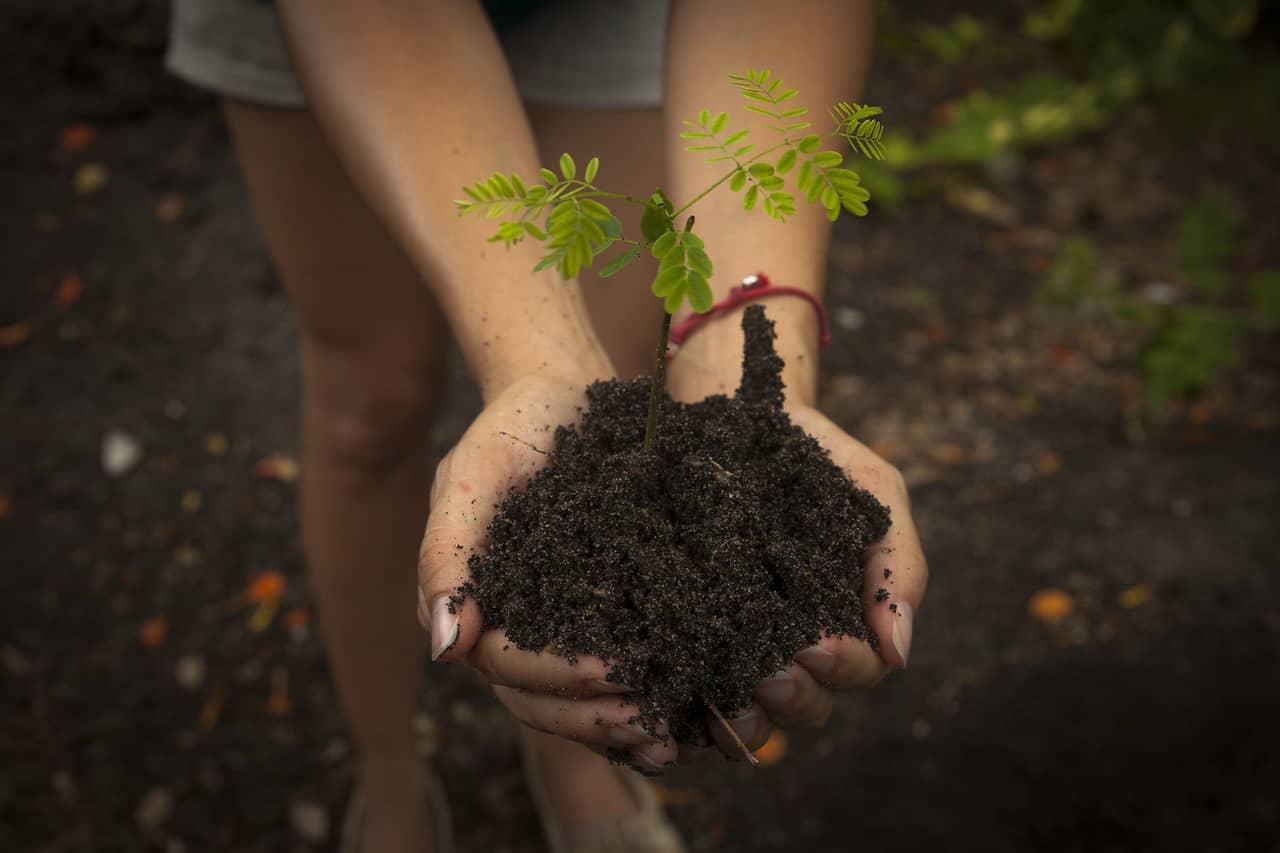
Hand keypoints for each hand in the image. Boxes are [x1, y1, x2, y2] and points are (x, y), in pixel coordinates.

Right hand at [417, 373, 679, 772]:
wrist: (559, 393)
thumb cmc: (511, 429)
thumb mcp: (474, 476)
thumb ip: (448, 555)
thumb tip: (445, 649)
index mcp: (472, 602)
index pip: (505, 662)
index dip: (556, 674)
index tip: (614, 670)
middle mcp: (507, 626)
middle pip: (538, 700)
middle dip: (592, 718)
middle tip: (651, 725)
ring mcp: (552, 626)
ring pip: (572, 702)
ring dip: (616, 727)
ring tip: (669, 741)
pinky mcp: (598, 615)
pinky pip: (608, 678)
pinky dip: (640, 701)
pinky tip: (679, 718)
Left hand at [704, 404, 927, 757]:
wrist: (733, 410)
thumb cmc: (814, 453)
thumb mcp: (872, 491)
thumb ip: (898, 565)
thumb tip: (900, 654)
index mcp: (842, 620)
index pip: (856, 670)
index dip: (843, 668)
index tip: (818, 646)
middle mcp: (790, 644)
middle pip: (805, 705)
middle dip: (794, 698)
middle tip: (771, 675)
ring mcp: (733, 644)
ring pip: (749, 713)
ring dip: (746, 718)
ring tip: (731, 696)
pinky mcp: (680, 633)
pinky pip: (686, 689)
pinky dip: (686, 707)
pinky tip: (678, 701)